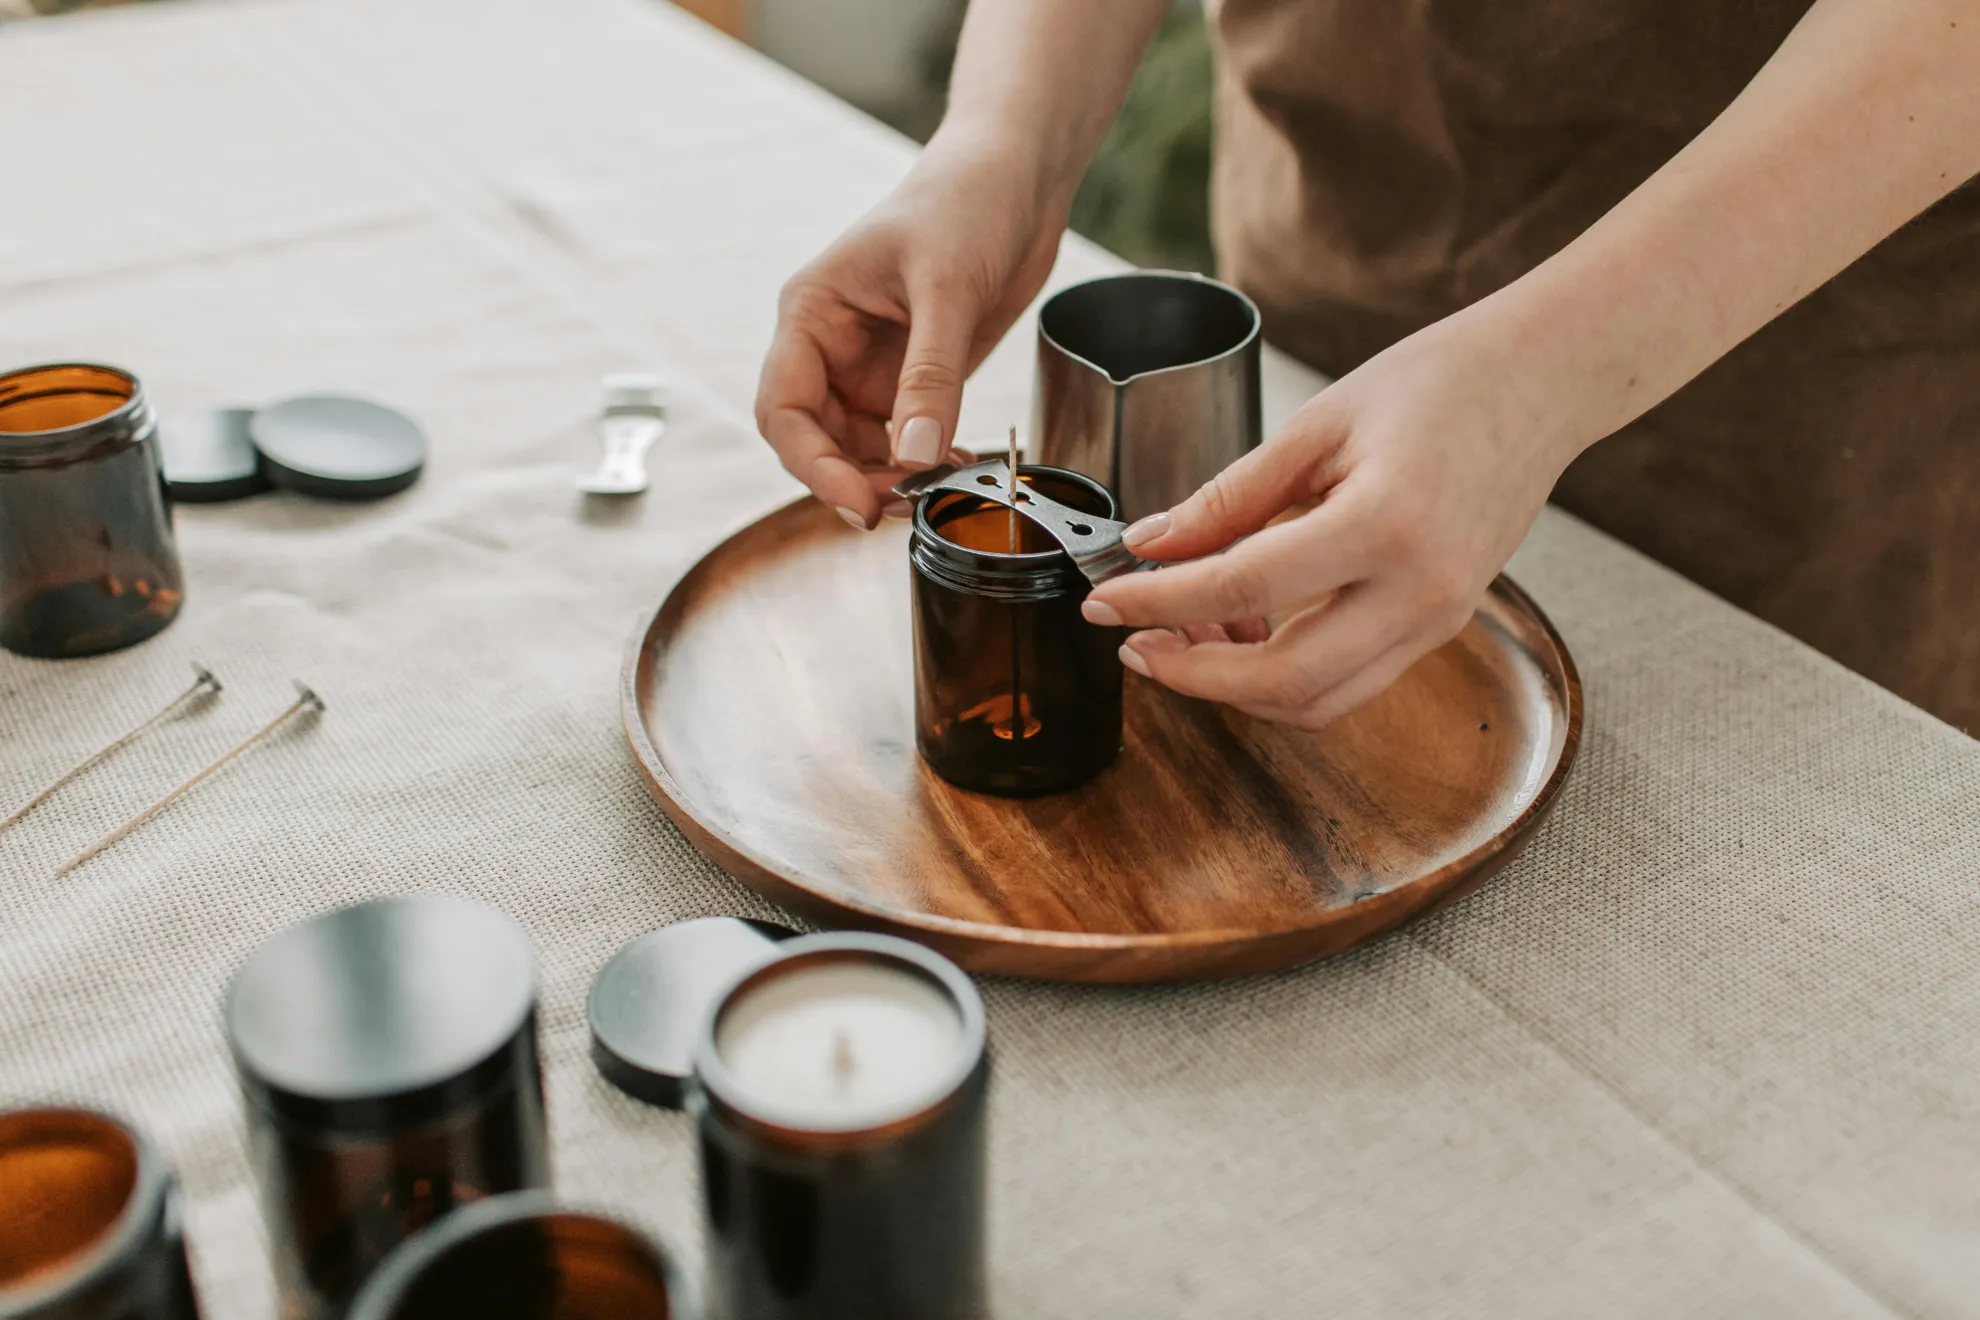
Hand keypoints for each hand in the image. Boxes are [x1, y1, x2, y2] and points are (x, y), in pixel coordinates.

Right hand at [755, 138, 1066, 527]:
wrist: (1016, 178)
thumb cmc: (966, 202)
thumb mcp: (949, 287)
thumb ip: (931, 375)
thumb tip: (915, 455)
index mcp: (812, 313)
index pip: (784, 409)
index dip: (812, 465)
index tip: (858, 503)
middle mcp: (832, 346)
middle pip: (817, 441)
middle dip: (856, 479)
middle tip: (909, 505)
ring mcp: (873, 366)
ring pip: (860, 449)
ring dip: (893, 478)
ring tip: (943, 488)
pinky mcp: (915, 377)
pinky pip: (905, 438)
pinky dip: (925, 462)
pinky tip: (958, 467)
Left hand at [1081, 314, 1583, 728]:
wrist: (1542, 383)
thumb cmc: (1441, 383)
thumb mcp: (1319, 423)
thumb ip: (1232, 496)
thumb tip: (1153, 545)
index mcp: (1386, 525)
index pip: (1243, 588)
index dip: (1160, 601)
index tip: (1104, 599)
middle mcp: (1421, 591)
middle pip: (1283, 680)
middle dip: (1191, 675)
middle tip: (1132, 641)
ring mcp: (1439, 619)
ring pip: (1317, 701)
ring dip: (1236, 688)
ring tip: (1181, 638)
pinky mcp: (1442, 627)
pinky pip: (1351, 682)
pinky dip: (1284, 676)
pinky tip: (1242, 633)